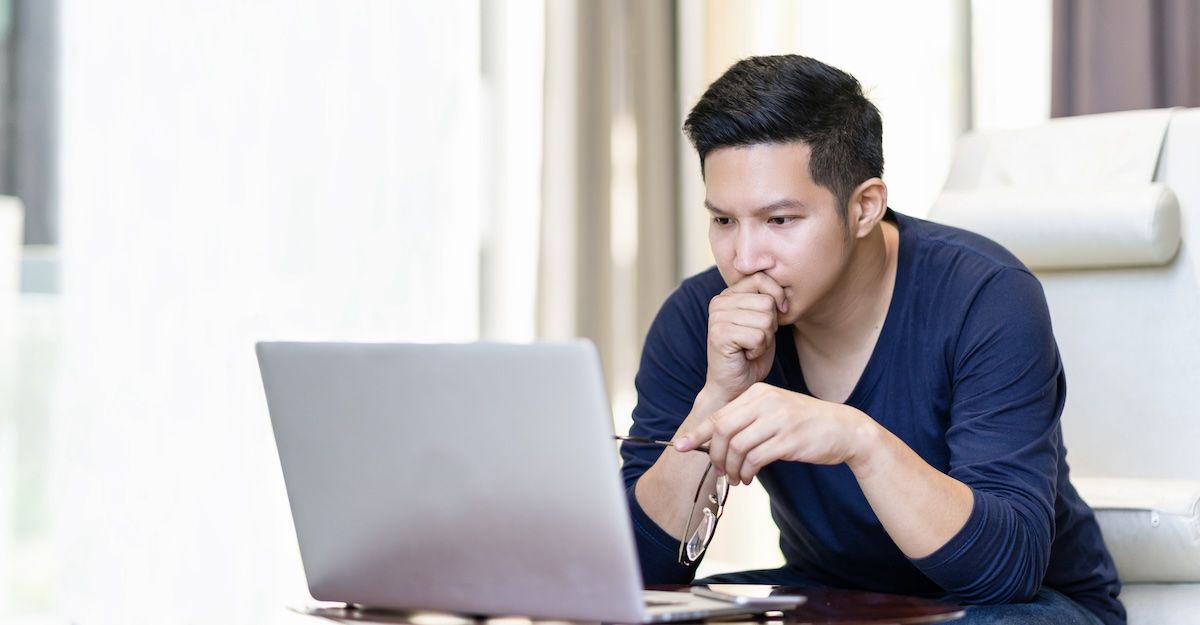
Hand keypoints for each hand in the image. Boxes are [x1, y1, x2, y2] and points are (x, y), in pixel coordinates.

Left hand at [674, 382, 875, 484]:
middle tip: (721, 471)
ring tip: (737, 478)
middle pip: (724, 431)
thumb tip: (714, 442)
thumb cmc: (805, 424)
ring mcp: (778, 420)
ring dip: (732, 468)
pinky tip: (750, 477)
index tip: (681, 447)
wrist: (844, 429)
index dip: (698, 433)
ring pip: (738, 447)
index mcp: (758, 392)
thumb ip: (747, 420)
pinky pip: (755, 459)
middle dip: (716, 456)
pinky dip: (747, 472)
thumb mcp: (773, 412)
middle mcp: (766, 402)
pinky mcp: (789, 440)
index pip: (719, 414)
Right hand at [705, 273, 787, 402]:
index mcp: (728, 294)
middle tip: (755, 339)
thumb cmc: (751, 354)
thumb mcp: (763, 321)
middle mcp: (719, 302)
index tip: (778, 314)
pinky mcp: (719, 335)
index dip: (777, 296)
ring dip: (765, 339)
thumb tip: (784, 290)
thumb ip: (767, 300)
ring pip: (765, 319)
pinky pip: (758, 336)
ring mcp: (717, 318)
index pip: (761, 278)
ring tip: (750, 347)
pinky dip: (758, 349)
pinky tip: (745, 354)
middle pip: (767, 301)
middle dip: (770, 325)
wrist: (734, 385)